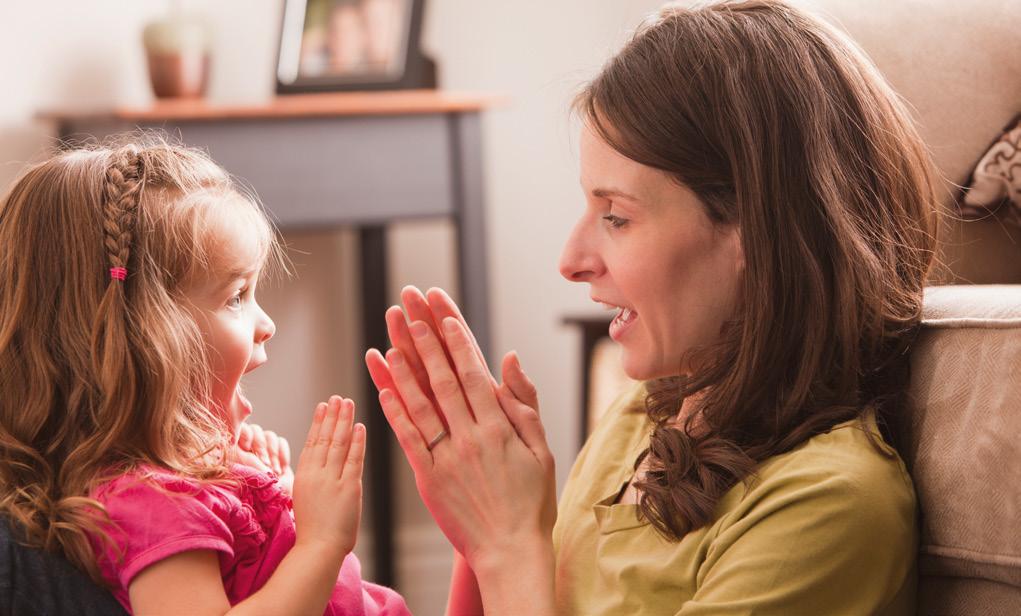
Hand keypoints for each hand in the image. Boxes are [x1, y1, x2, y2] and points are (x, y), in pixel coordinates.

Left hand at [236, 422, 294, 494]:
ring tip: (274, 471)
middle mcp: (249, 447)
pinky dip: (283, 454)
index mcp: (235, 450)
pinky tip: (282, 469)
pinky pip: (281, 441)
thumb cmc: (257, 491)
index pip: (240, 430)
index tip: (247, 447)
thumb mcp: (246, 472)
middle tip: (265, 464)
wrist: (278, 502)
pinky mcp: (279, 451)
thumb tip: (239, 441)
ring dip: (272, 453)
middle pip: (256, 430)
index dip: (245, 434)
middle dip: (261, 447)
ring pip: (269, 435)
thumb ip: (243, 455)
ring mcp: (265, 448)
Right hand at [291, 396, 364, 558]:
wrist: (317, 550)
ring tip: (348, 403)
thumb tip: (318, 467)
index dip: (318, 423)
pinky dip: (357, 442)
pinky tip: (359, 427)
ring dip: (344, 421)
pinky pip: (354, 459)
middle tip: (338, 397)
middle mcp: (316, 475)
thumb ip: (312, 481)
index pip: (311, 443)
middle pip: (324, 438)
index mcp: (303, 477)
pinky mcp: (348, 488)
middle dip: (332, 415)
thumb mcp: (304, 499)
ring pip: (338, 444)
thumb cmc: (313, 531)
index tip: (322, 406)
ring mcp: (331, 480)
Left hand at [364, 287, 555, 567]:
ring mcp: (446, 458)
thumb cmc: (532, 501)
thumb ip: (524, 404)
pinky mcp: (428, 479)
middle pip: (442, 380)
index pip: (473, 374)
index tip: (443, 315)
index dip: (456, 342)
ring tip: (389, 340)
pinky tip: (382, 389)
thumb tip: (509, 358)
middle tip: (409, 311)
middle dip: (424, 342)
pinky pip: (408, 439)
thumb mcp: (541, 450)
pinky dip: (394, 412)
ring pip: (420, 405)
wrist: (511, 551)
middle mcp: (470, 438)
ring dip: (403, 370)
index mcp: (499, 428)